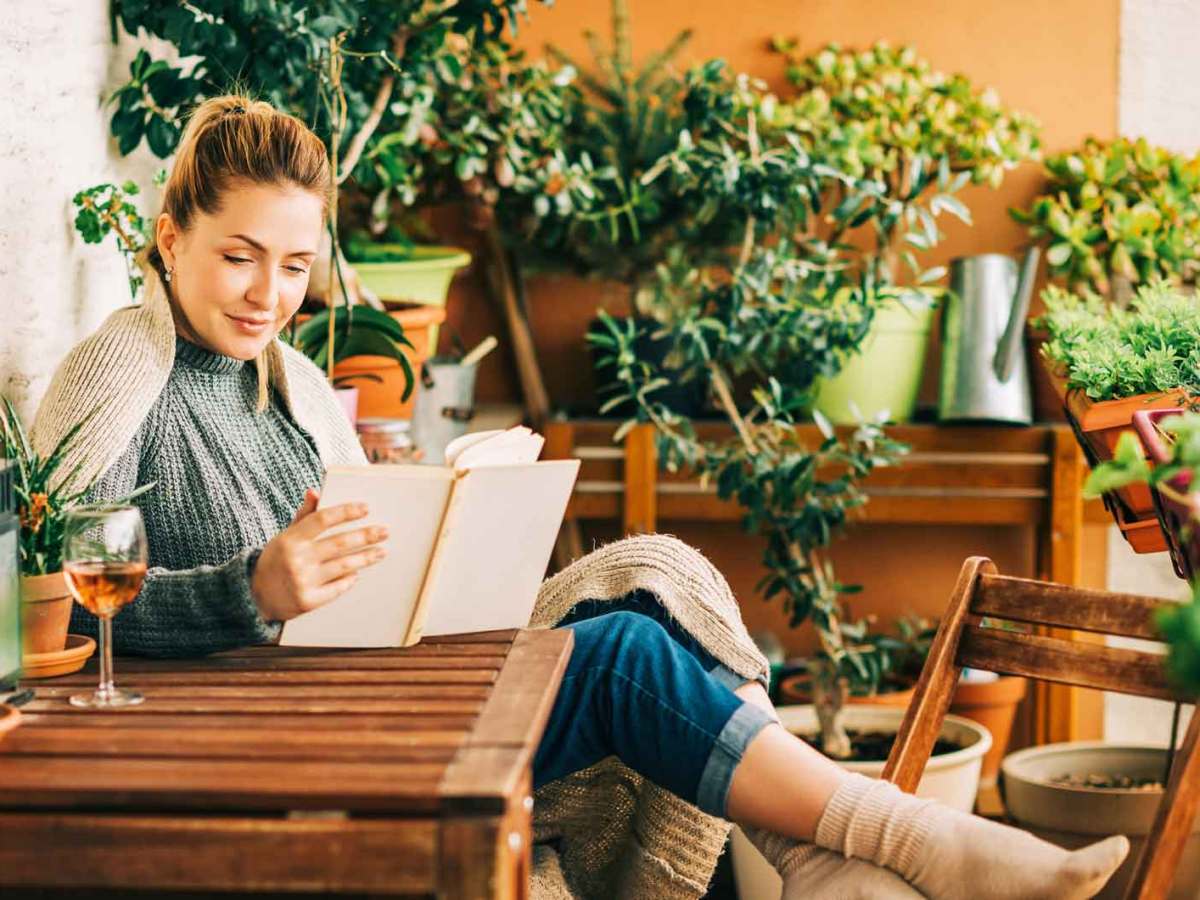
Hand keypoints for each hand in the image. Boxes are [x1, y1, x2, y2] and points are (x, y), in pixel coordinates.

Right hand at [251, 488, 388, 620]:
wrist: (255, 597)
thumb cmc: (276, 561)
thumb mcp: (284, 537)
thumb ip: (303, 516)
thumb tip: (315, 491)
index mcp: (290, 539)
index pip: (322, 519)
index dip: (345, 512)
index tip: (366, 508)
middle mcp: (297, 559)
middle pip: (339, 543)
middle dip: (365, 536)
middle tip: (385, 531)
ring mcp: (303, 581)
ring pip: (343, 566)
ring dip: (366, 558)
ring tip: (382, 552)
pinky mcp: (308, 601)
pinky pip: (337, 588)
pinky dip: (349, 579)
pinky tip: (358, 573)